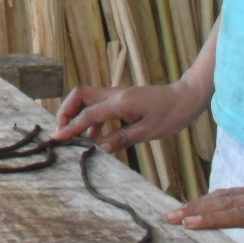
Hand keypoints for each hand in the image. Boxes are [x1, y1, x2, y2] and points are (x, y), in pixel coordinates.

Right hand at [55, 79, 207, 150]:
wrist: (186, 97)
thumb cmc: (171, 114)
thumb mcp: (148, 132)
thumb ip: (121, 138)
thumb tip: (99, 149)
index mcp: (120, 103)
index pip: (88, 114)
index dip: (71, 127)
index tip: (57, 138)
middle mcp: (115, 94)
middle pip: (79, 95)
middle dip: (66, 111)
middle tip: (62, 131)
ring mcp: (117, 94)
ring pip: (86, 97)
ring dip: (76, 113)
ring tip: (73, 135)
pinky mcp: (121, 98)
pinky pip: (98, 104)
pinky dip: (90, 117)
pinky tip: (93, 136)